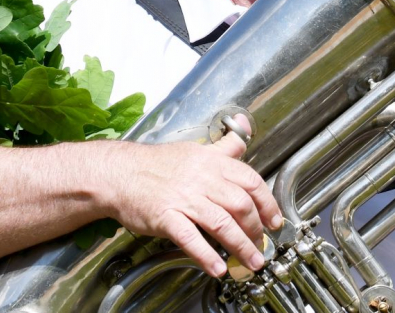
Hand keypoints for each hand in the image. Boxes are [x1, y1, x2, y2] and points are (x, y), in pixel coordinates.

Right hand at [95, 127, 281, 277]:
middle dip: (256, 228)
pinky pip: (190, 238)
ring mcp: (185, 199)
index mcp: (214, 164)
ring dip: (241, 246)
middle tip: (262, 244)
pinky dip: (206, 255)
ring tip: (251, 262)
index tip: (275, 220)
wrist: (119, 172)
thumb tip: (245, 126)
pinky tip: (217, 268)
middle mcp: (204, 180)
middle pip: (241, 205)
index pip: (251, 182)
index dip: (267, 203)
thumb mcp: (198, 149)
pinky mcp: (166, 217)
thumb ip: (226, 145)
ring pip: (222, 223)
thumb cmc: (158, 163)